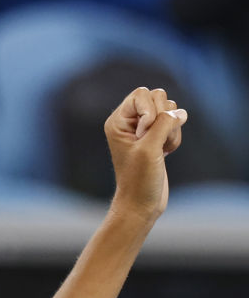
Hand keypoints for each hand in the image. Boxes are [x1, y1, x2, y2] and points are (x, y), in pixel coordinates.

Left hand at [104, 86, 186, 221]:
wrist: (141, 203)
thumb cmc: (139, 179)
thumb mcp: (150, 148)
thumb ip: (164, 123)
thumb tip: (180, 112)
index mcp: (118, 121)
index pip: (141, 94)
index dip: (150, 110)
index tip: (144, 134)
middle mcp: (129, 122)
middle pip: (158, 97)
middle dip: (163, 118)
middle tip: (154, 142)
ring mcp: (144, 129)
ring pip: (170, 109)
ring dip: (171, 129)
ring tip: (161, 150)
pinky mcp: (157, 137)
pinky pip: (175, 123)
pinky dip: (175, 137)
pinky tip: (165, 153)